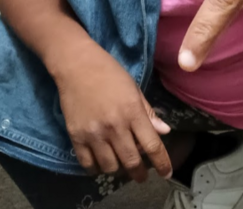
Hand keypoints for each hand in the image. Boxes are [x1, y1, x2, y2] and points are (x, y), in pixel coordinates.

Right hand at [54, 43, 171, 181]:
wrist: (77, 66)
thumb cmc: (110, 73)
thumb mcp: (134, 89)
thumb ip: (148, 112)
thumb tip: (164, 131)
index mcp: (133, 112)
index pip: (152, 145)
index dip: (162, 163)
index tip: (166, 173)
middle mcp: (115, 126)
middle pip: (131, 161)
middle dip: (140, 173)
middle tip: (142, 176)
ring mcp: (94, 134)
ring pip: (111, 167)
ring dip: (119, 169)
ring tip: (121, 163)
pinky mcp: (76, 137)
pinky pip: (88, 164)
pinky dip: (97, 168)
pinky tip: (102, 162)